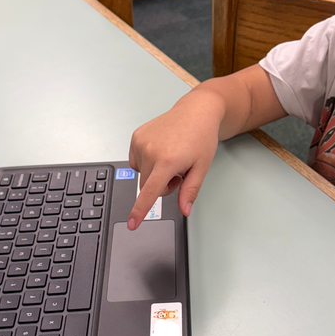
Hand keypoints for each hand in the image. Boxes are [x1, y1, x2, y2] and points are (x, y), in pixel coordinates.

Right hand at [127, 88, 225, 229]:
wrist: (196, 112)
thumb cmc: (201, 137)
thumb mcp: (201, 167)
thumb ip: (190, 191)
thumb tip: (184, 210)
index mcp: (168, 160)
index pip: (150, 192)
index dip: (140, 210)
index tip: (132, 223)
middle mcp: (151, 150)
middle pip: (147, 186)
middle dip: (161, 186)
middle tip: (178, 172)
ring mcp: (141, 142)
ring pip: (142, 174)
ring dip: (154, 173)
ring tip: (171, 157)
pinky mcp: (136, 136)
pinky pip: (136, 161)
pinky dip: (147, 162)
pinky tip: (160, 151)